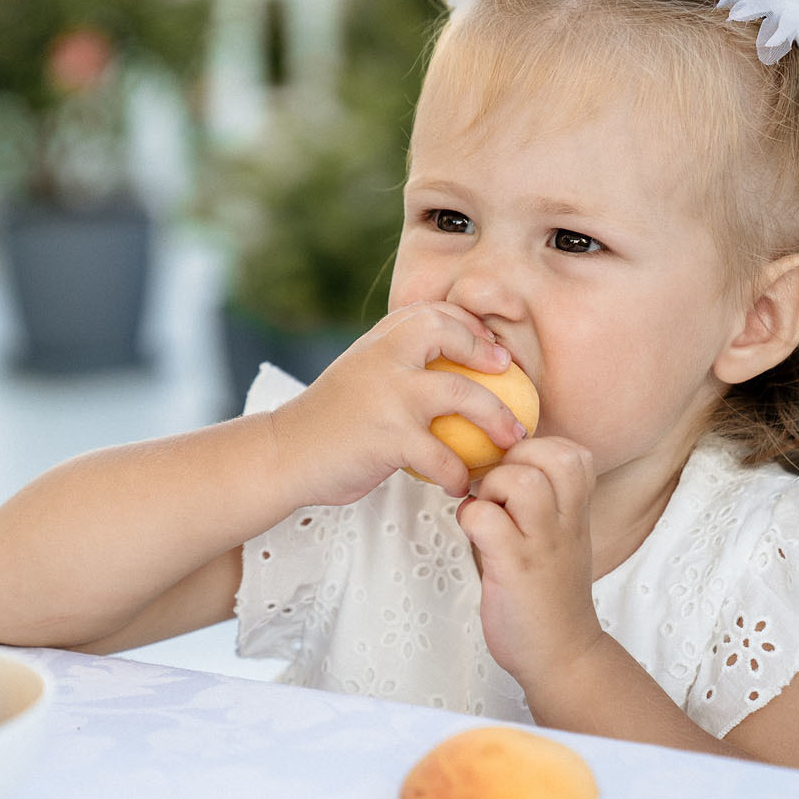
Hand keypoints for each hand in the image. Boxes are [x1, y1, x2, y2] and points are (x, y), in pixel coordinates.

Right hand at [268, 301, 529, 506]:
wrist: (284, 453)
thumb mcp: (363, 371)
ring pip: (462, 394)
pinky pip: (442, 457)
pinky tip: (461, 485)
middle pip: (450, 334)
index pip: (437, 313)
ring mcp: (388, 395)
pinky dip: (458, 474)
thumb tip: (454, 362)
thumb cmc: (331, 418)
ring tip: (510, 441)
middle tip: (514, 385)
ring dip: (496, 419)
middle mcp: (385, 356)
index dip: (472, 329)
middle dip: (490, 356)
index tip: (494, 355)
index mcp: (381, 338)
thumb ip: (399, 360)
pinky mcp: (388, 438)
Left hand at [453, 437, 605, 694]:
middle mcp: (565, 523)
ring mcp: (541, 545)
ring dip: (492, 486)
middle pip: (552, 455)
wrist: (563, 655)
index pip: (573, 452)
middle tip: (496, 489)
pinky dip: (470, 518)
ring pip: (521, 481)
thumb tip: (500, 464)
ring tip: (486, 509)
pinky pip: (486, 519)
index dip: (538, 449)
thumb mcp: (559, 539)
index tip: (516, 473)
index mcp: (577, 513)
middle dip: (513, 459)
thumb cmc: (550, 595)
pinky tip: (473, 534)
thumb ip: (542, 502)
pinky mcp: (514, 568)